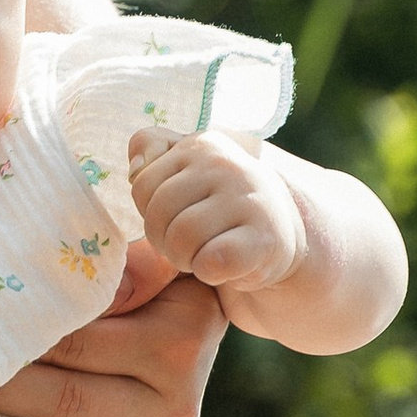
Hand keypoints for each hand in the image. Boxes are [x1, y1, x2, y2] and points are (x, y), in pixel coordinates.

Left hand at [0, 270, 224, 416]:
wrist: (197, 321)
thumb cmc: (139, 286)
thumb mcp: (142, 261)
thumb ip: (113, 260)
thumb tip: (69, 263)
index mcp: (173, 332)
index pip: (82, 334)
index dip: (18, 332)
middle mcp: (178, 398)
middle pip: (72, 398)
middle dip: (1, 393)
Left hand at [127, 128, 305, 298]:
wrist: (281, 233)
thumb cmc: (217, 203)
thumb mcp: (184, 167)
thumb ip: (152, 151)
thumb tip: (135, 171)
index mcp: (201, 145)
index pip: (142, 184)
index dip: (150, 211)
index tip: (177, 216)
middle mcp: (226, 165)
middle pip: (158, 214)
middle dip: (164, 239)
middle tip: (189, 242)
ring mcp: (248, 199)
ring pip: (180, 239)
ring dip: (185, 258)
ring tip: (203, 253)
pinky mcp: (264, 239)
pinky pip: (211, 261)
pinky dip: (209, 272)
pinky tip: (223, 267)